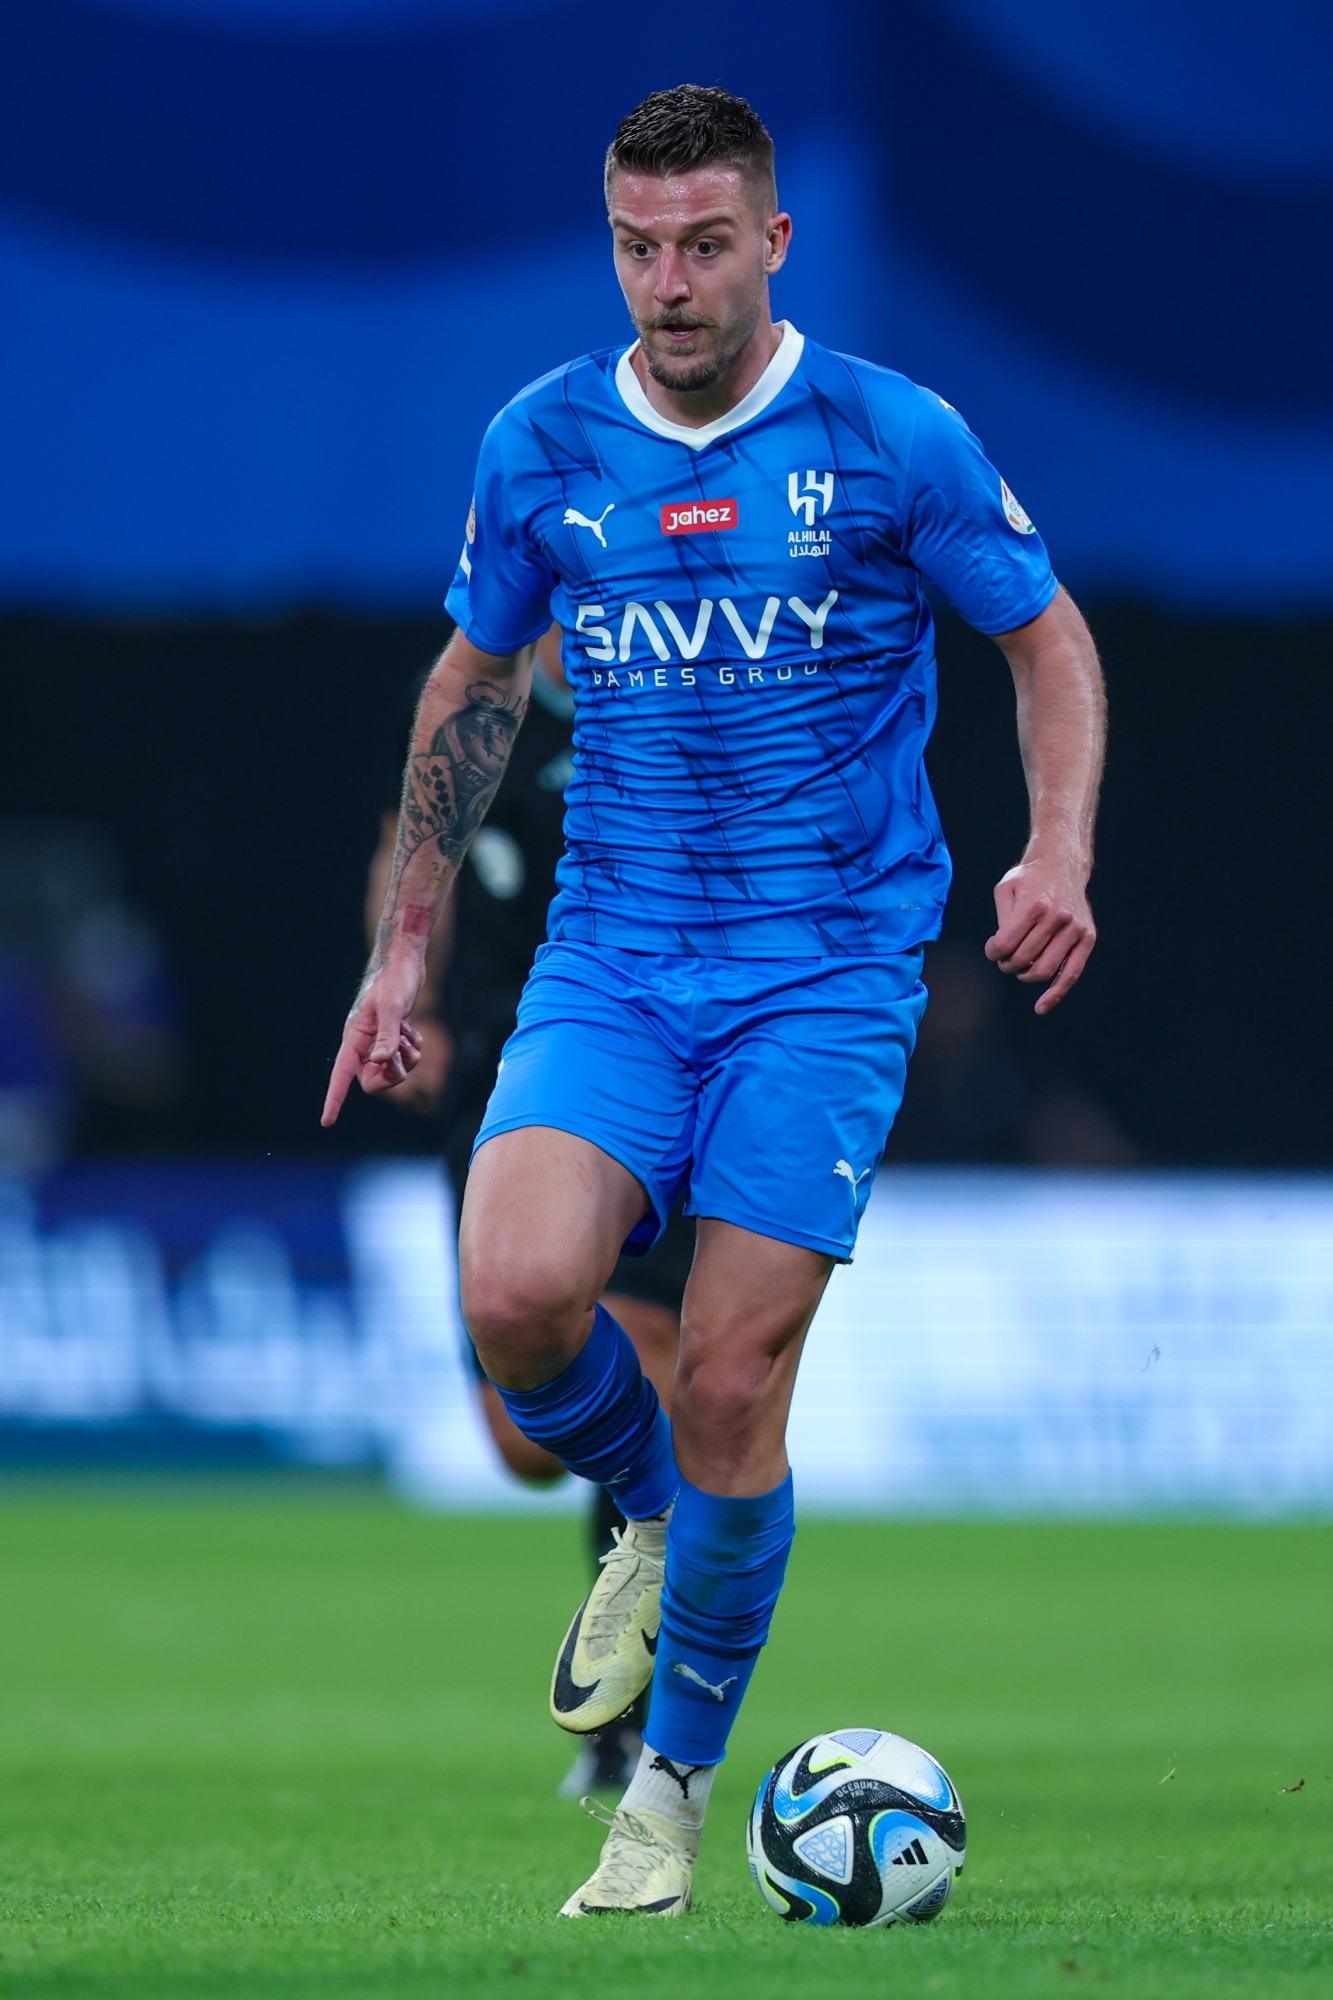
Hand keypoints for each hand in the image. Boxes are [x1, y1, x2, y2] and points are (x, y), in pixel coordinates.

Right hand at [321, 961, 423, 1125]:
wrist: (404, 963)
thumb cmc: (394, 981)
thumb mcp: (393, 1008)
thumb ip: (388, 1036)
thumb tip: (379, 1062)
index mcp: (354, 1037)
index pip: (341, 1074)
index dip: (335, 1099)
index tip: (327, 1121)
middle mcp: (363, 1044)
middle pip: (373, 1081)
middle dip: (393, 1073)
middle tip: (402, 1052)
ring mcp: (377, 1042)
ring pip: (393, 1071)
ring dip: (408, 1059)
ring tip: (409, 1035)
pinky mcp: (392, 1038)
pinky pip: (405, 1060)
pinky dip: (413, 1048)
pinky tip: (412, 1029)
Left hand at [985, 855, 1095, 1014]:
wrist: (1063, 864)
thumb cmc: (1029, 878)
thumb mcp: (1006, 888)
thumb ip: (1002, 920)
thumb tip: (1002, 951)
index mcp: (1034, 905)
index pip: (1006, 945)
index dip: (994, 952)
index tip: (993, 949)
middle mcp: (1057, 917)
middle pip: (1023, 959)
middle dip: (1007, 964)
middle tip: (1004, 958)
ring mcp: (1075, 929)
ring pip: (1045, 970)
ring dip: (1025, 975)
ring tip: (1019, 966)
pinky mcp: (1087, 938)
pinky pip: (1072, 973)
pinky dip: (1055, 994)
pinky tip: (1041, 1007)